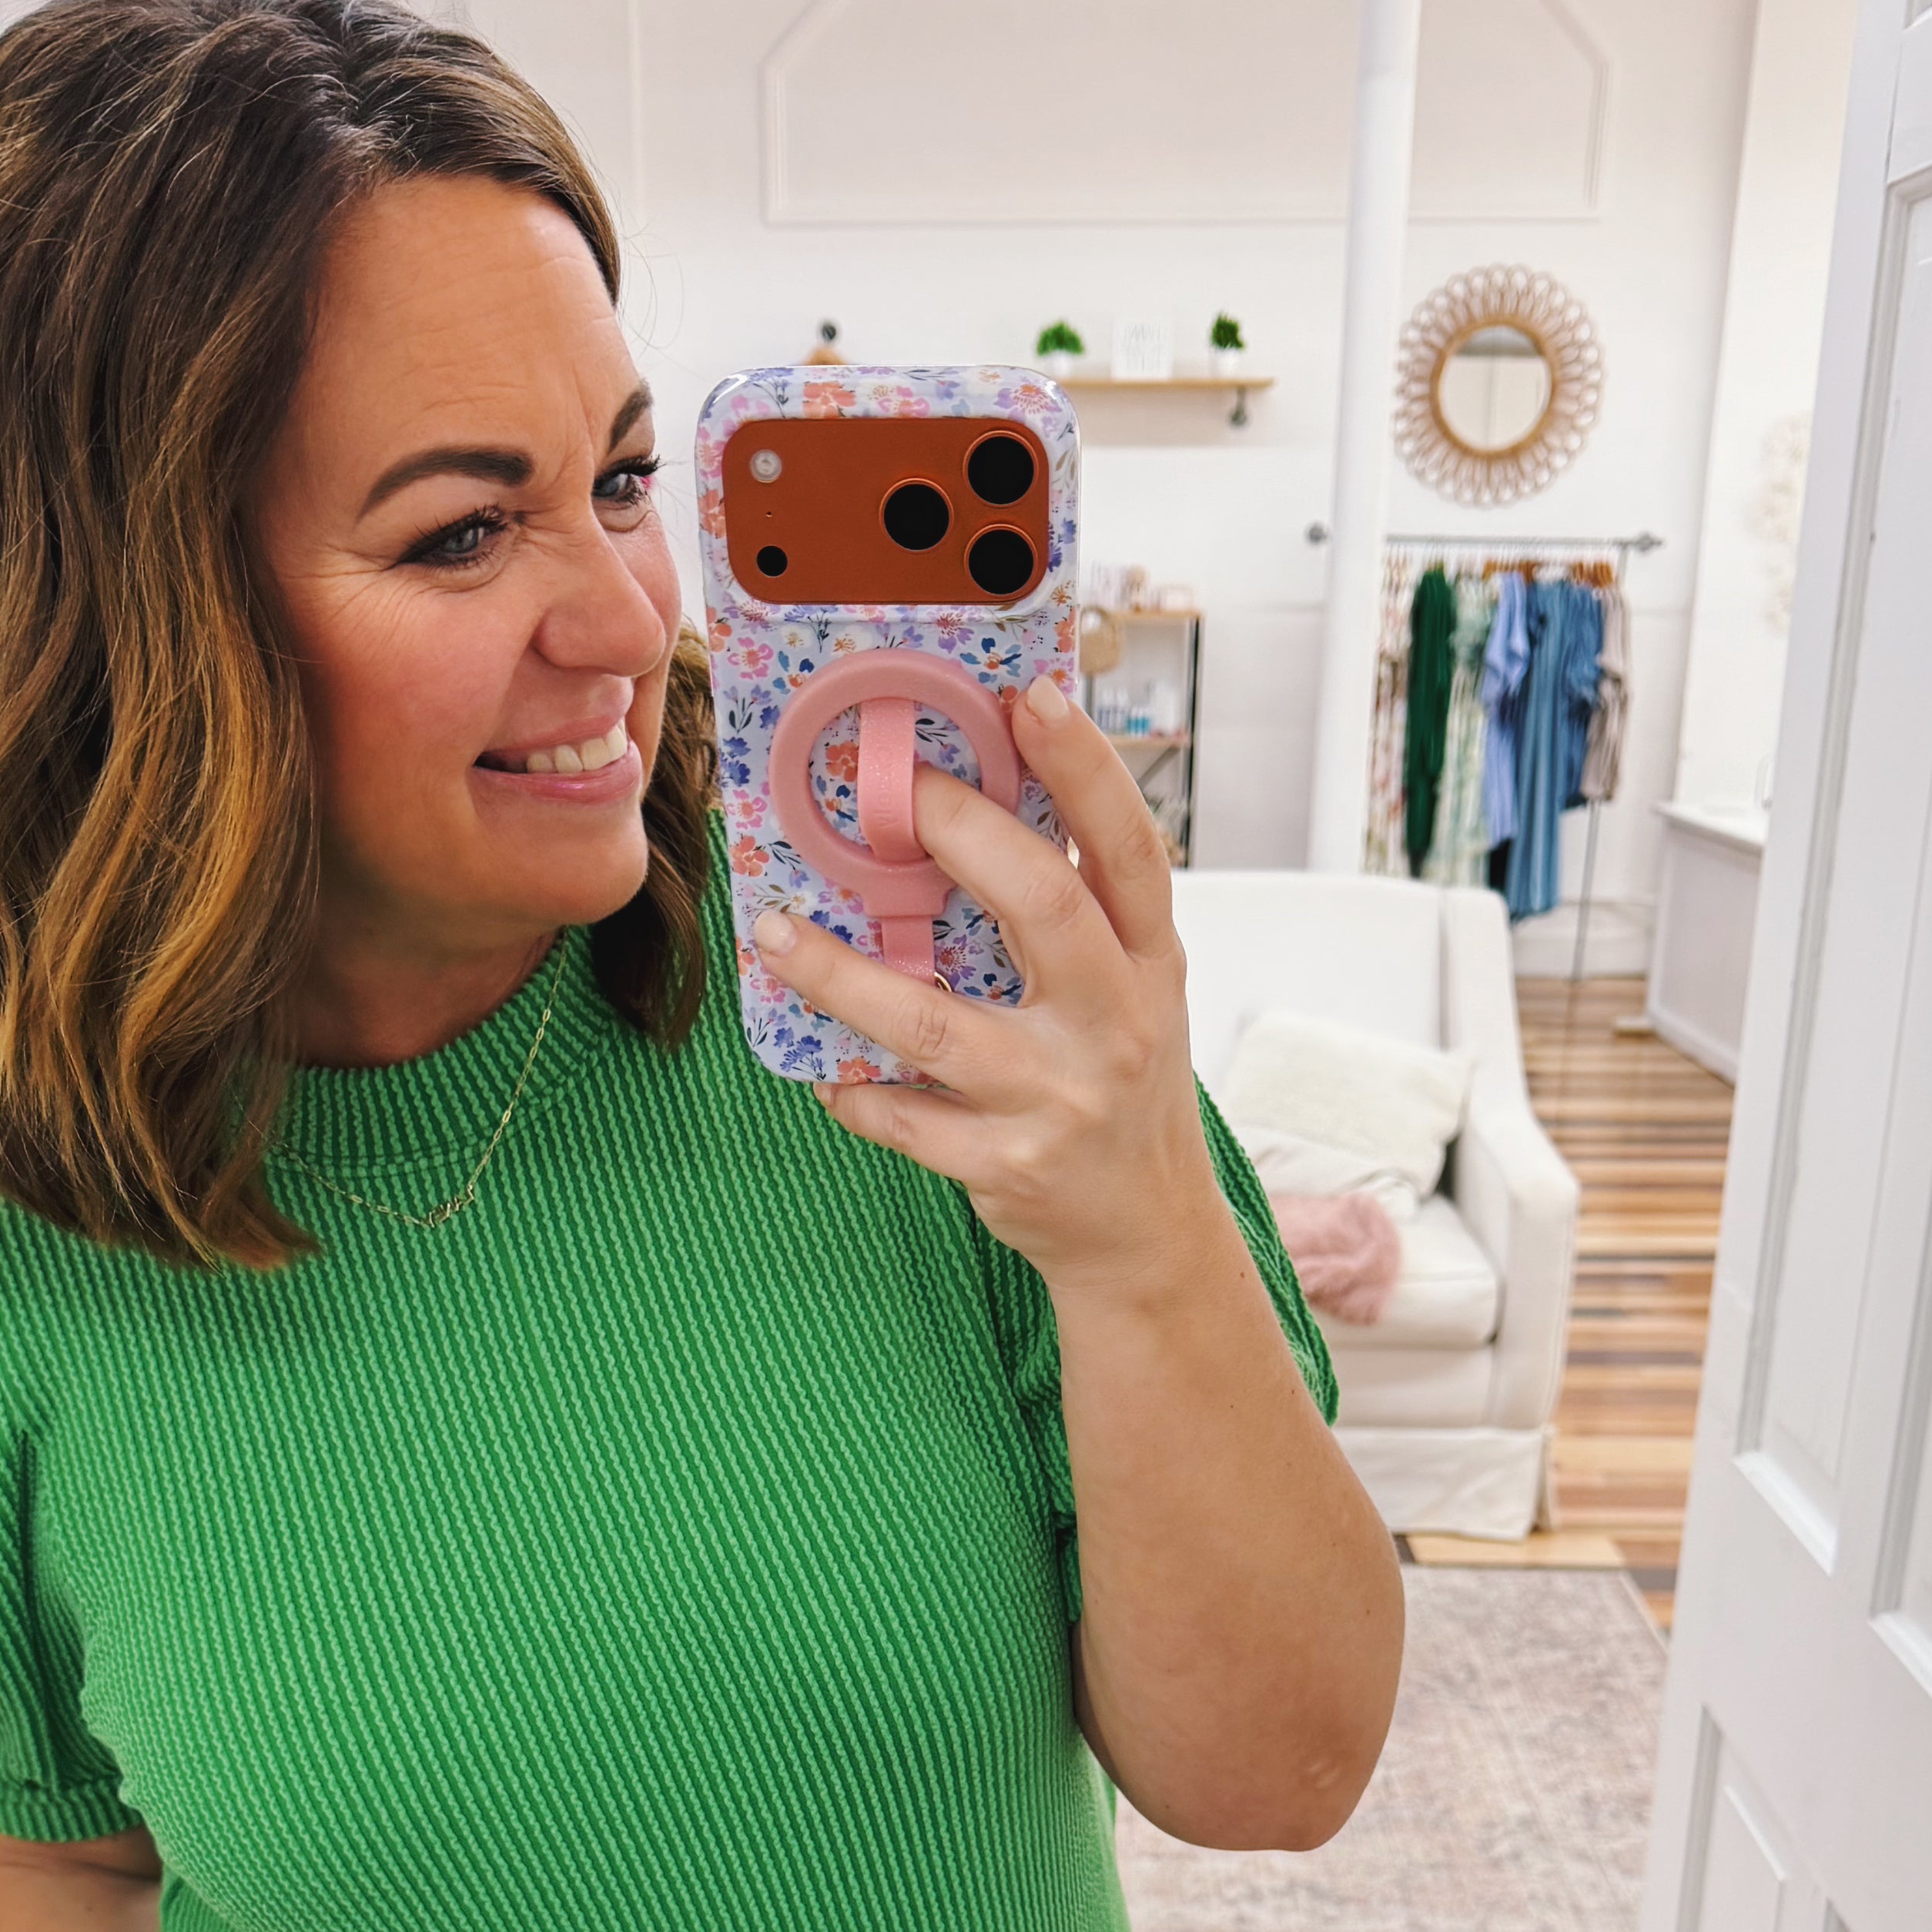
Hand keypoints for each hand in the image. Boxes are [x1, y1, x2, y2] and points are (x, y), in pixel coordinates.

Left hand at [752, 675, 1225, 1302]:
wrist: (1147, 1235)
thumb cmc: (1120, 1085)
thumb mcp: (1133, 993)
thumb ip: (1077, 914)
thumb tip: (974, 807)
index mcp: (1152, 962)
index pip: (1128, 847)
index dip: (1084, 767)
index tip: (1027, 697)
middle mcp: (1117, 1022)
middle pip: (1039, 904)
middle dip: (958, 835)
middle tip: (887, 796)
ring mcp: (1061, 1097)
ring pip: (933, 1022)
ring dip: (841, 975)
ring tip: (779, 932)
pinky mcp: (1008, 1165)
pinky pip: (904, 1117)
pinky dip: (853, 1091)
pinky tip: (823, 1071)